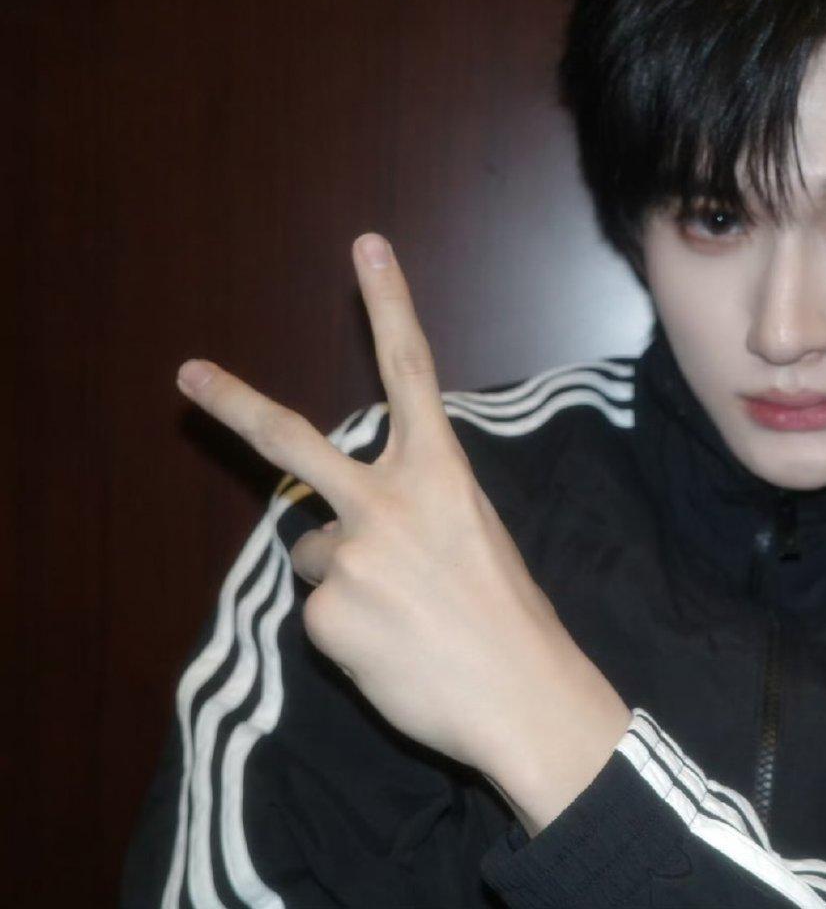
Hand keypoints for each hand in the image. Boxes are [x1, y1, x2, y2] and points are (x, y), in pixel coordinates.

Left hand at [175, 233, 629, 830]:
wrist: (521, 694)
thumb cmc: (510, 617)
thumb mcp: (476, 536)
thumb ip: (413, 509)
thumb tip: (336, 529)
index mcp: (442, 472)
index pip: (411, 370)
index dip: (390, 303)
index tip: (366, 246)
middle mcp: (388, 501)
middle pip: (294, 441)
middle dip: (235, 403)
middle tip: (188, 373)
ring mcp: (350, 556)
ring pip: (311, 552)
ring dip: (342, 576)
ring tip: (402, 614)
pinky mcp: (323, 614)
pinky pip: (318, 611)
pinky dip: (348, 628)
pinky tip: (392, 646)